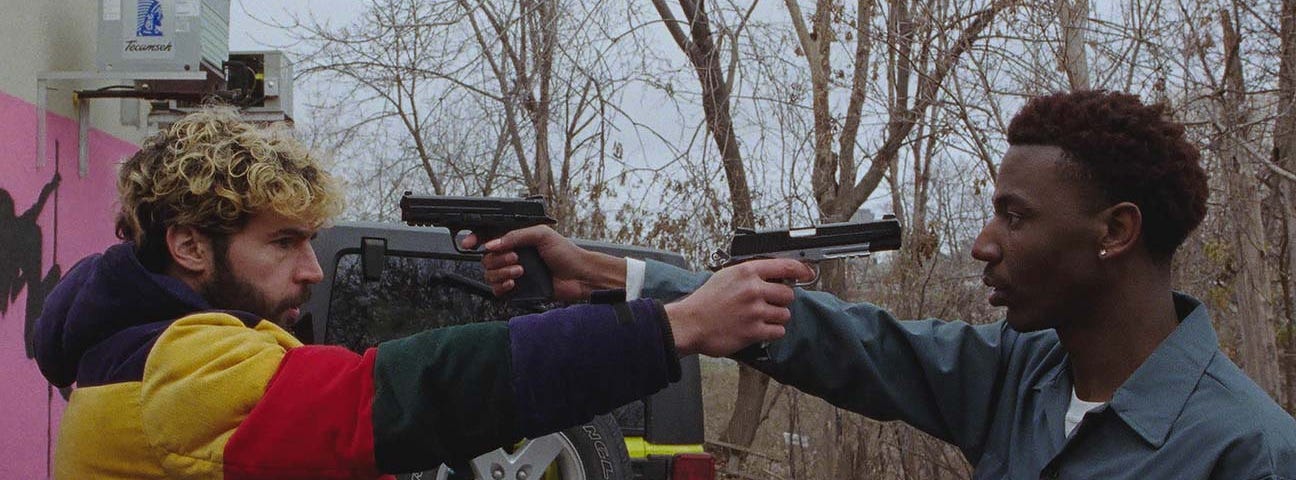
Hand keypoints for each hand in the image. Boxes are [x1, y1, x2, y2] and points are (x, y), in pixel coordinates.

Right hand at [463, 225, 624, 302]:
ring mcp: (514, 273)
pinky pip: (497, 290)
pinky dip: (502, 286)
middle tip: (516, 258)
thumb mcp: (541, 234)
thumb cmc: (566, 253)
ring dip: (502, 273)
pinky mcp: (518, 290)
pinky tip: (515, 283)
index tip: (468, 244)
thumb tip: (492, 244)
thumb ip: (514, 236)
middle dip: (497, 259)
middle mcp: (513, 255)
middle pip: (486, 258)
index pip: (489, 238)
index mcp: (517, 240)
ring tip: (520, 271)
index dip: (475, 240)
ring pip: (490, 275)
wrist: (580, 276)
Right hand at [665, 259, 814, 356]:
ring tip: (760, 318)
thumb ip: (750, 274)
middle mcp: (753, 289)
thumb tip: (775, 275)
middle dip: (781, 300)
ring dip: (777, 317)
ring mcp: (754, 311)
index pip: (785, 266)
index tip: (808, 273)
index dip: (801, 270)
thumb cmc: (705, 301)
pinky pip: (778, 331)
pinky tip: (759, 329)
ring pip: (784, 314)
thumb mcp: (726, 276)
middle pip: (788, 294)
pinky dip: (772, 332)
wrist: (690, 323)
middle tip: (769, 304)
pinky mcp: (753, 331)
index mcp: (747, 271)